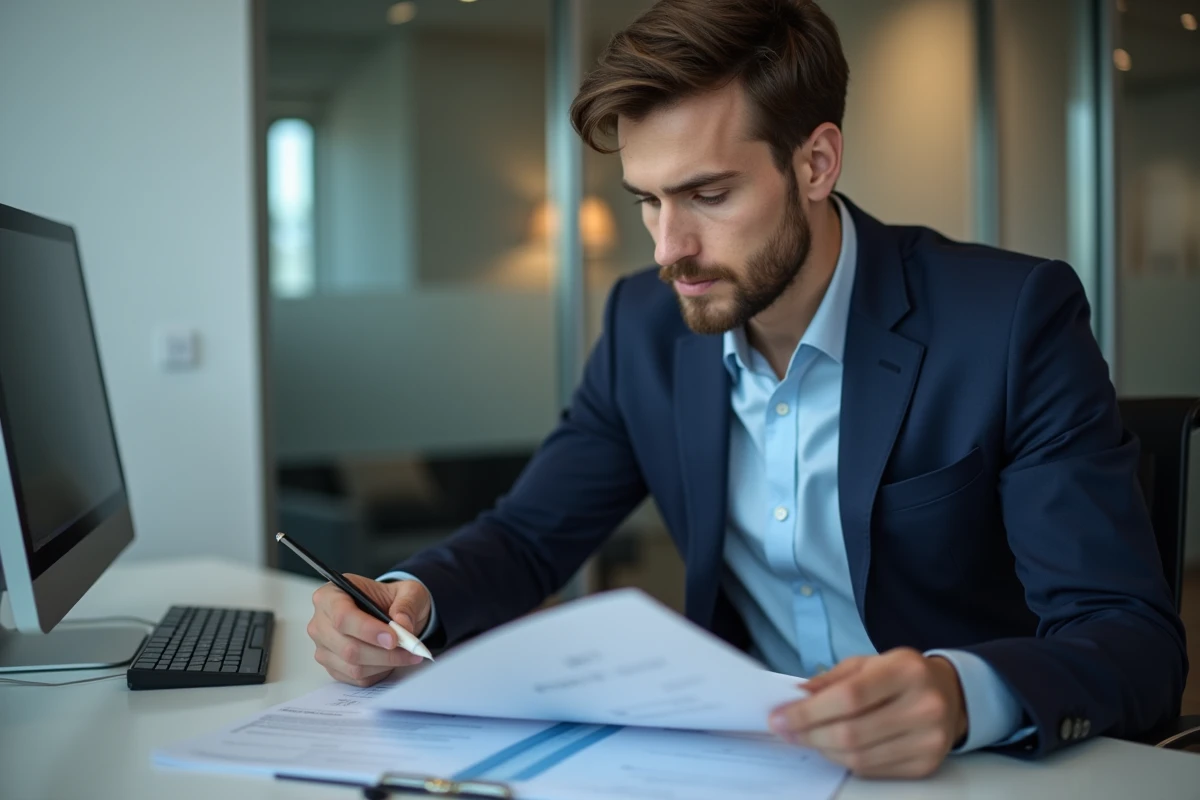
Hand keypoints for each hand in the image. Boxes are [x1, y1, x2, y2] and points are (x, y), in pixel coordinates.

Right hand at [307, 575, 431, 686]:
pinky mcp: (333, 666)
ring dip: (385, 664)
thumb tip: (403, 625)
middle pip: (348, 647)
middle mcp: (320, 622)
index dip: (368, 630)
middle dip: (383, 653)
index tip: (394, 638)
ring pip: (353, 666)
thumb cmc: (392, 599)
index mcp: (331, 595)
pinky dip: (379, 672)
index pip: (342, 617)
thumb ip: (406, 604)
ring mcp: (324, 647)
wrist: (390, 613)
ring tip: (407, 654)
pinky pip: (356, 678)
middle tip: (410, 650)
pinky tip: (392, 661)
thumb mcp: (408, 591)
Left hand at [768, 648, 966, 778]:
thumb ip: (831, 680)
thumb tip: (795, 700)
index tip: (779, 717)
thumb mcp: (868, 663)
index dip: (808, 711)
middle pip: (851, 732)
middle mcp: (923, 706)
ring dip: (823, 750)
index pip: (848, 697)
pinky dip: (845, 761)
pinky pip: (872, 771)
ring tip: (806, 738)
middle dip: (809, 734)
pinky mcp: (926, 765)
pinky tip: (833, 748)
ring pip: (859, 758)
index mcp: (906, 671)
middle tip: (784, 731)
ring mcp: (929, 740)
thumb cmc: (901, 675)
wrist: (952, 695)